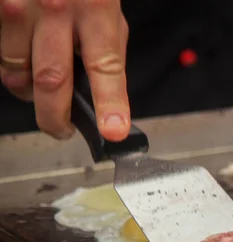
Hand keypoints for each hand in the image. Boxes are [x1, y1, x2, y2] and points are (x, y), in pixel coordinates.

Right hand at [0, 0, 129, 140]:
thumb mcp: (108, 8)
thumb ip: (106, 48)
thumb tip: (104, 94)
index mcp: (95, 9)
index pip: (106, 66)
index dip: (111, 103)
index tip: (113, 131)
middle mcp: (54, 7)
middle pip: (51, 81)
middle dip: (56, 118)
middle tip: (63, 130)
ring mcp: (17, 6)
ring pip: (16, 74)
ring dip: (29, 91)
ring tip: (42, 86)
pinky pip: (1, 57)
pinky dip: (13, 68)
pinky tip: (27, 57)